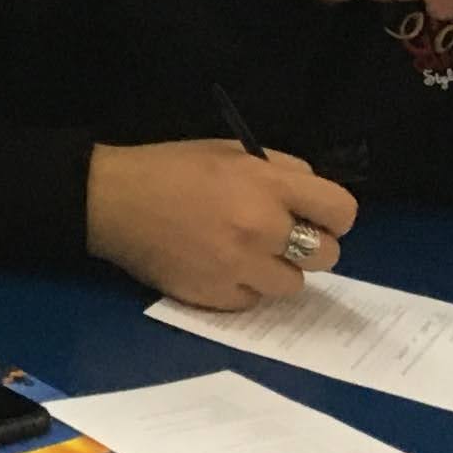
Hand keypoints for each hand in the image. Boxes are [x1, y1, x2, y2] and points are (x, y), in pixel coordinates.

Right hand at [86, 140, 359, 308]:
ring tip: (244, 254)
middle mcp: (261, 228)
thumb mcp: (230, 151)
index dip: (333, 215)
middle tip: (280, 238)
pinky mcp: (217, 297)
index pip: (341, 211)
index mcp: (267, 184)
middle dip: (309, 246)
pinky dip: (243, 287)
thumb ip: (279, 171)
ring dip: (274, 270)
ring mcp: (240, 267)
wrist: (110, 202)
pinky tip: (218, 267)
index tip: (316, 216)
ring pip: (292, 285)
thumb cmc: (170, 169)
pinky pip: (254, 301)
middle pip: (327, 255)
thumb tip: (312, 200)